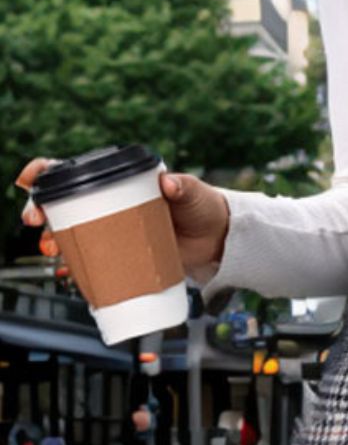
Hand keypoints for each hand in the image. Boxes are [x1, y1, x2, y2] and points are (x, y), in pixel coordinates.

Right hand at [15, 157, 231, 276]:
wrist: (218, 239)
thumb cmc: (204, 208)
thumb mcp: (193, 193)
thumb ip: (181, 186)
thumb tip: (168, 183)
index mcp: (122, 181)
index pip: (77, 171)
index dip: (48, 172)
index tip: (31, 180)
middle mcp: (113, 204)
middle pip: (67, 205)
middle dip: (44, 213)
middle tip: (37, 223)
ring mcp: (117, 230)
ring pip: (76, 233)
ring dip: (57, 241)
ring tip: (52, 250)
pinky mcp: (125, 254)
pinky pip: (95, 259)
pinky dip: (80, 266)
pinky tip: (69, 273)